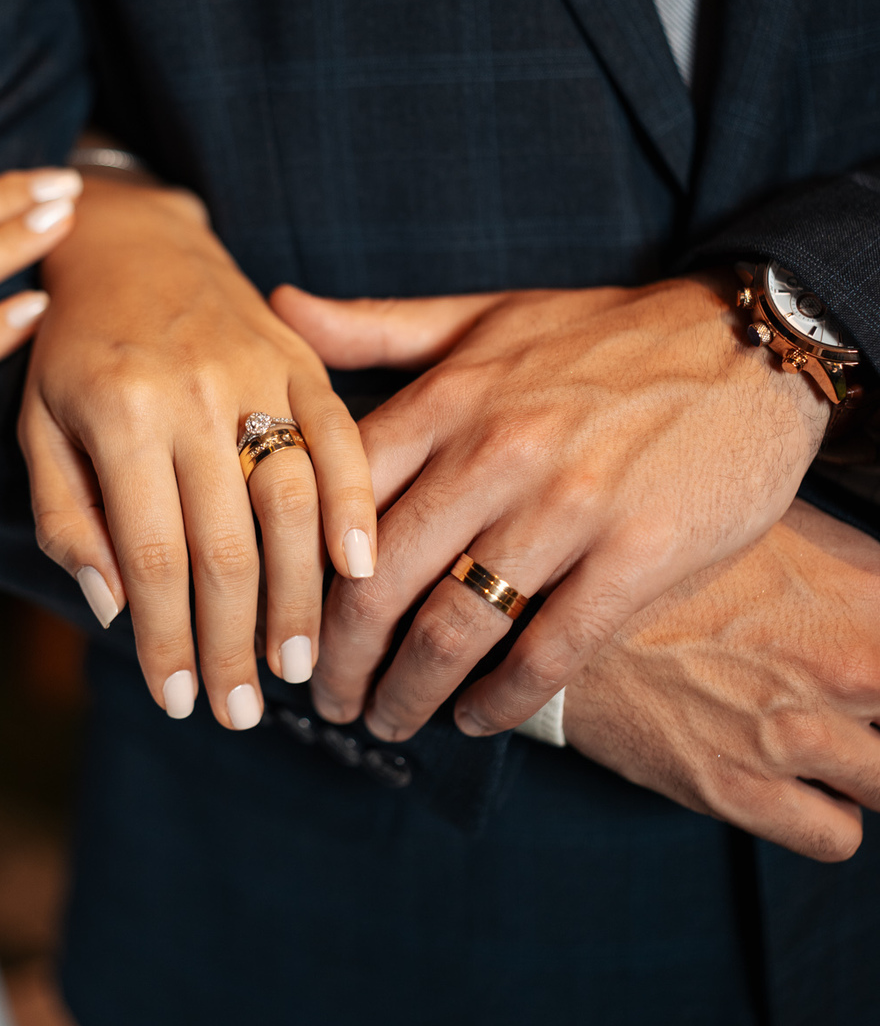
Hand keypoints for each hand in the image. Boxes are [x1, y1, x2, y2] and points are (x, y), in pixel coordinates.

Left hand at [18, 177, 375, 729]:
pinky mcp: (298, 358)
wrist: (127, 240)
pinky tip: (359, 570)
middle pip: (226, 544)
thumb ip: (68, 519)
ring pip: (291, 502)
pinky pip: (340, 438)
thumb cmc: (70, 349)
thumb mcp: (37, 428)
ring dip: (299, 595)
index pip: (150, 554)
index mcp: (117, 414)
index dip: (167, 638)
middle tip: (240, 711)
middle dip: (234, 641)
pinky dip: (356, 506)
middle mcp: (191, 392)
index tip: (178, 701)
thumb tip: (114, 609)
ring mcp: (254, 370)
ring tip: (296, 667)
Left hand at [271, 279, 827, 739]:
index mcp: (450, 397)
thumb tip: (278, 305)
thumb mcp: (483, 314)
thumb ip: (377, 326)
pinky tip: (477, 719)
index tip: (279, 615)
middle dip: (337, 657)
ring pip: (454, 628)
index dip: (293, 571)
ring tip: (387, 720)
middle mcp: (497, 452)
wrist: (748, 343)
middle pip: (378, 581)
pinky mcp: (639, 555)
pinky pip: (550, 652)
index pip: (334, 498)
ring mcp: (569, 507)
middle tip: (322, 697)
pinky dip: (502, 701)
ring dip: (407, 692)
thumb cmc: (604, 333)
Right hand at [558, 499, 879, 861]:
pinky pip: (837, 837)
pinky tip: (793, 777)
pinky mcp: (740, 790)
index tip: (870, 662)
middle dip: (876, 712)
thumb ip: (857, 566)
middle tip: (843, 701)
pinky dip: (826, 814)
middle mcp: (842, 669)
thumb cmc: (670, 555)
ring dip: (860, 766)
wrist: (558, 600)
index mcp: (860, 597)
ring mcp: (791, 735)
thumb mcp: (778, 525)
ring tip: (823, 737)